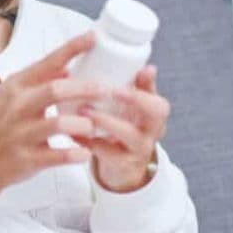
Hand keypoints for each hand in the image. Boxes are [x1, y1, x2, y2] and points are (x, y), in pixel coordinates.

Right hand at [0, 30, 108, 212]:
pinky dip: (75, 154)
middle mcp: (17, 107)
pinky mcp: (26, 158)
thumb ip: (37, 83)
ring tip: (93, 126)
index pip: (47, 62)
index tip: (92, 37)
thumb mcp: (10, 98)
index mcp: (15, 87)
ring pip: (59, 123)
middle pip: (56, 90)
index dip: (72, 49)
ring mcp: (20, 133)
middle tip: (106, 89)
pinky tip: (85, 153)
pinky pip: (57, 155)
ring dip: (82, 124)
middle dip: (85, 88)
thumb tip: (66, 69)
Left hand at [71, 64, 169, 192]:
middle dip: (134, 100)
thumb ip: (140, 87)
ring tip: (86, 109)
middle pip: (155, 115)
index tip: (124, 82)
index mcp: (155, 116)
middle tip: (110, 91)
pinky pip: (105, 152)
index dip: (144, 91)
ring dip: (106, 120)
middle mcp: (151, 132)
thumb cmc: (128, 128)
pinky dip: (87, 140)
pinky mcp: (120, 163)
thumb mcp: (136, 109)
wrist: (124, 166)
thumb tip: (148, 66)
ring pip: (129, 135)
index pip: (160, 103)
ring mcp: (137, 149)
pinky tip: (73, 131)